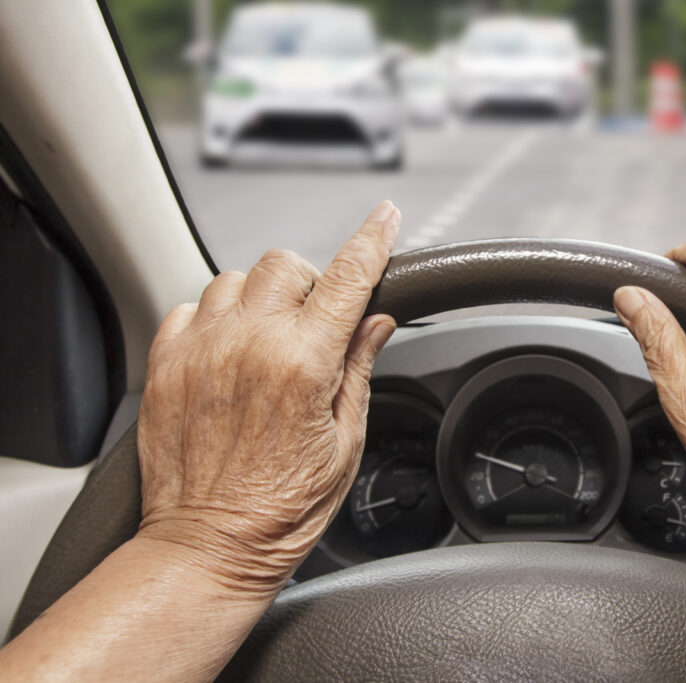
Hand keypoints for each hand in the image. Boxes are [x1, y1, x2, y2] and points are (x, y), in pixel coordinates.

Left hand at [136, 201, 399, 592]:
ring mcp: (201, 352)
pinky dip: (213, 319)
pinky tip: (228, 354)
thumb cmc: (281, 510)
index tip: (384, 219)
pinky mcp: (165, 366)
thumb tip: (376, 322)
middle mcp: (248, 345)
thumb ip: (358, 368)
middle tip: (315, 325)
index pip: (348, 279)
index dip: (372, 241)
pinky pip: (189, 307)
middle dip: (309, 283)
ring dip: (259, 299)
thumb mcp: (344, 442)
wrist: (209, 548)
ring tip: (266, 343)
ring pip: (234, 279)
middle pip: (285, 264)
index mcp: (303, 364)